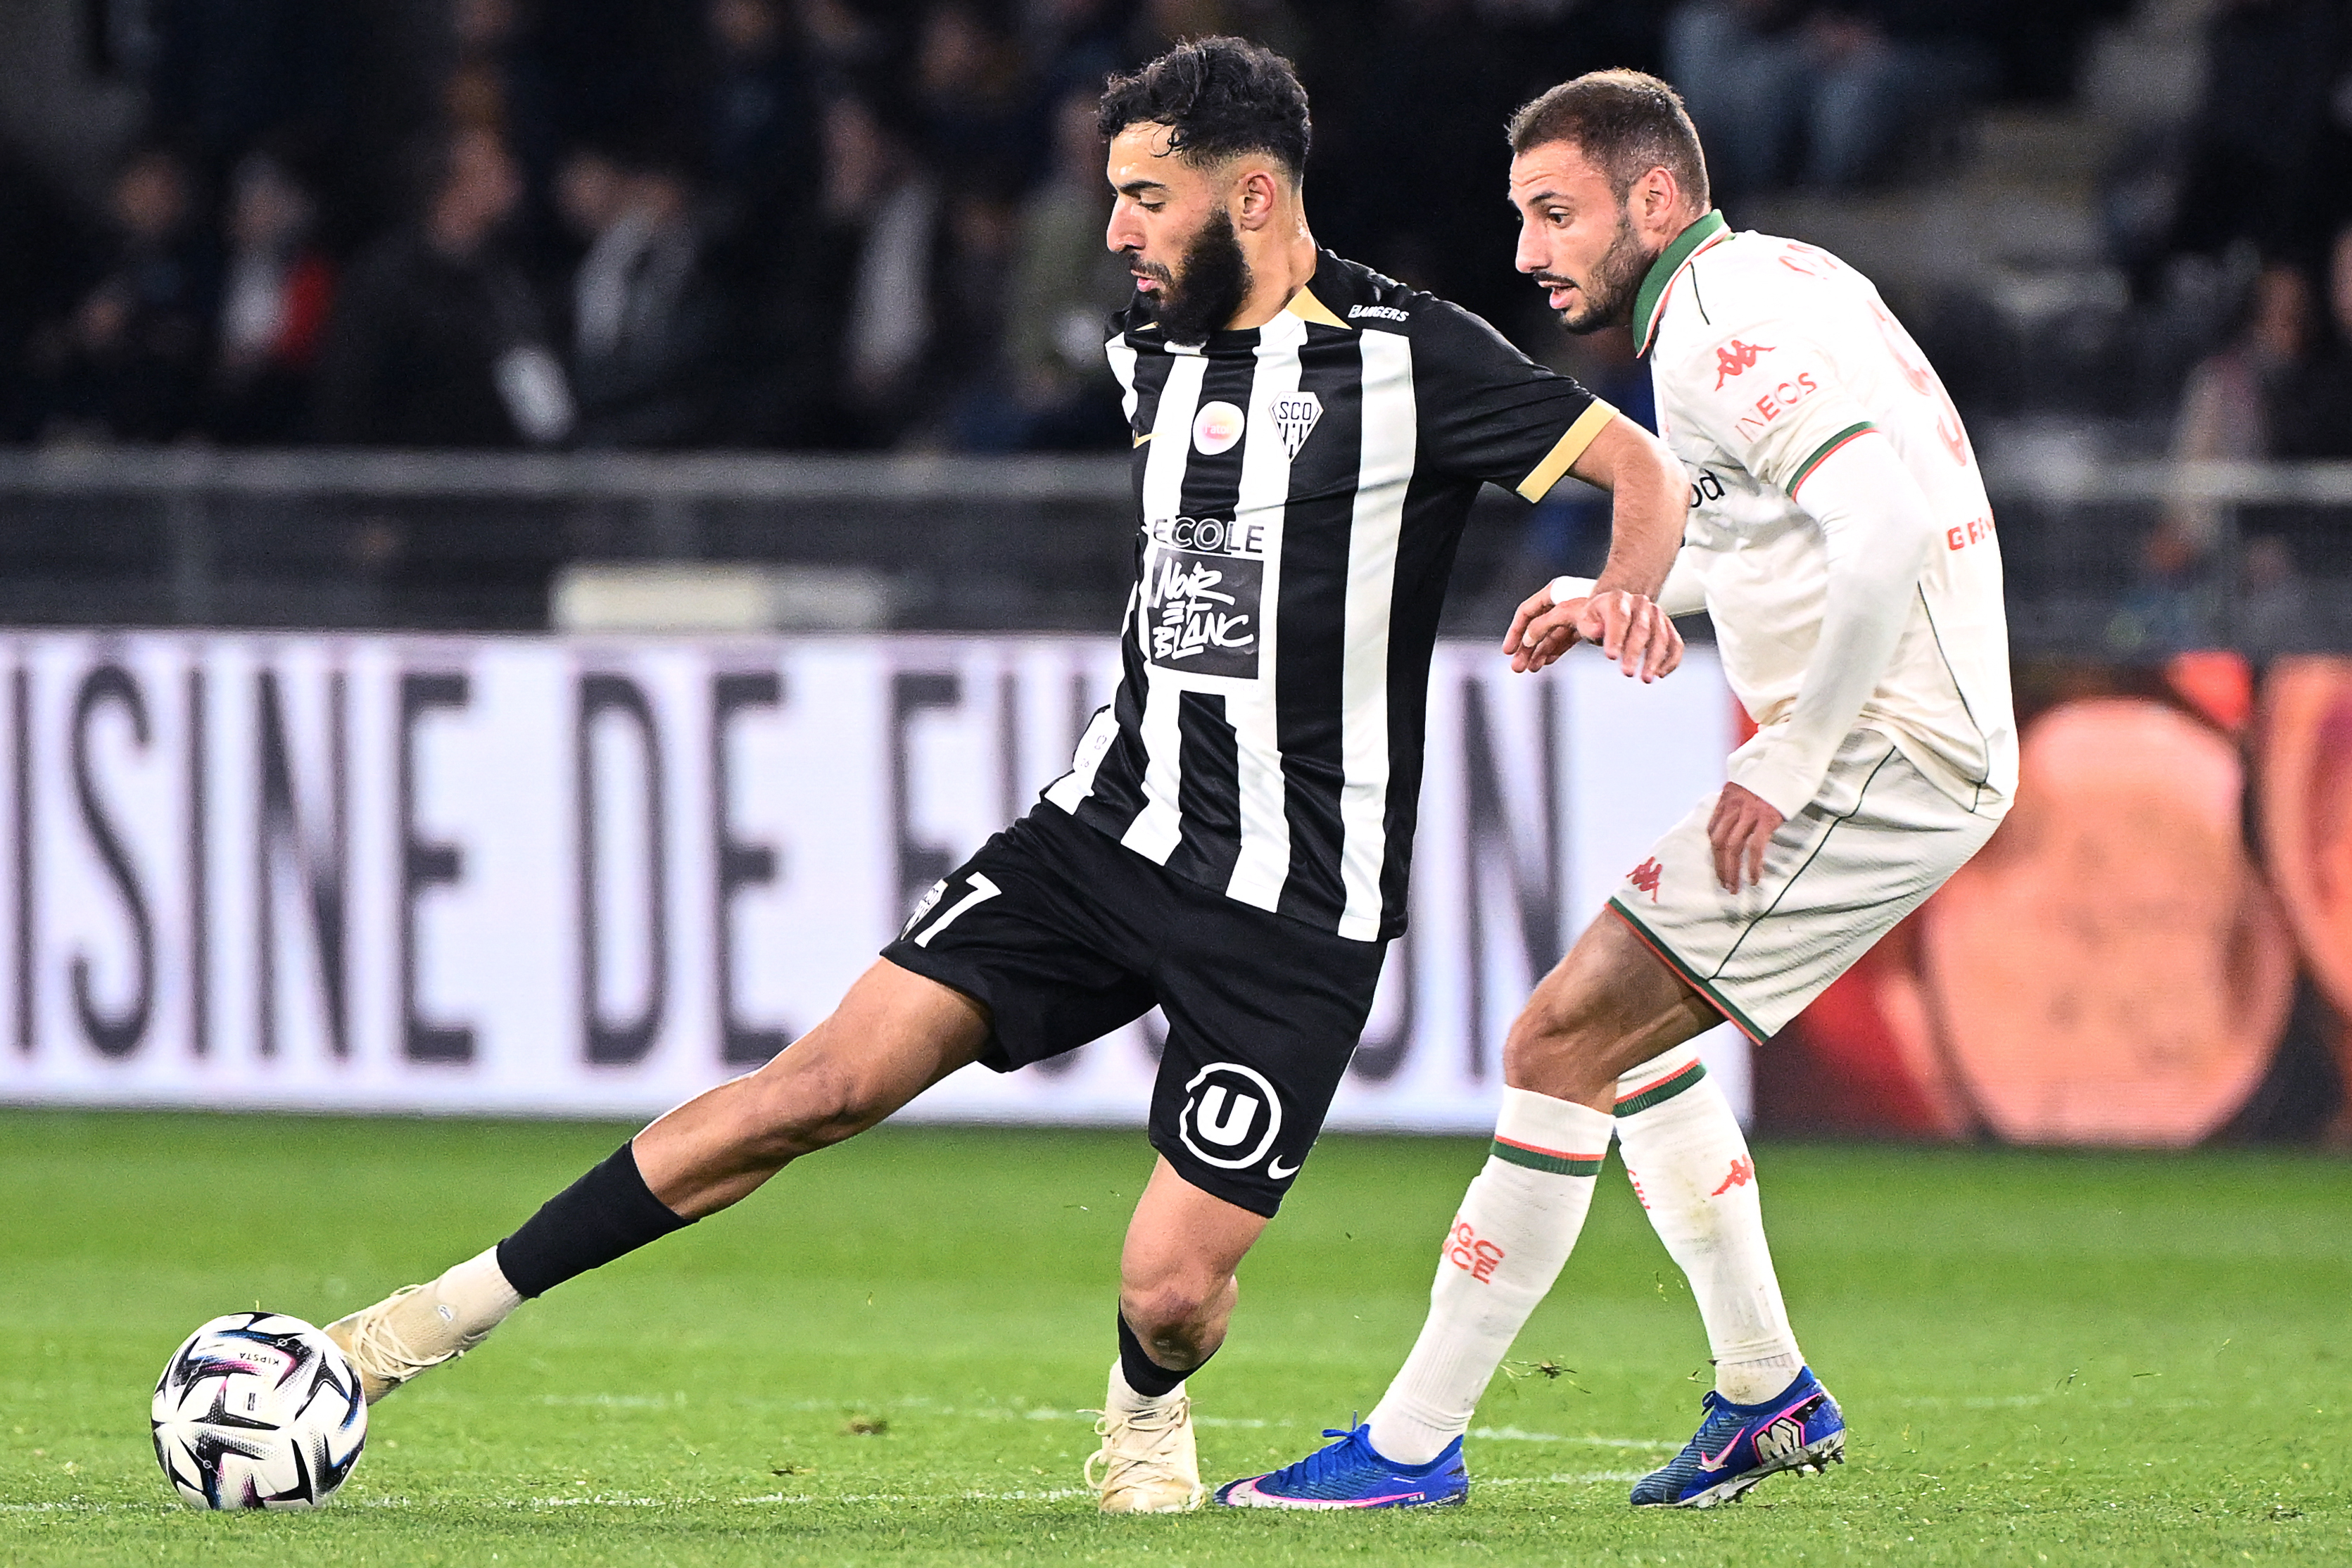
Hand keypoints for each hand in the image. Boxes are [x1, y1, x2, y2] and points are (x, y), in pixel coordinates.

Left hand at [1502, 585, 1682, 679]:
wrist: (1621, 600)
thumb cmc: (1588, 613)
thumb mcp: (1566, 615)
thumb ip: (1546, 626)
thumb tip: (1528, 638)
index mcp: (1613, 601)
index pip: (1617, 617)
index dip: (1615, 636)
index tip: (1610, 656)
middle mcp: (1638, 605)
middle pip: (1640, 628)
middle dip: (1635, 651)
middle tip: (1626, 673)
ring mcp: (1656, 616)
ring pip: (1661, 636)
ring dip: (1655, 657)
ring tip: (1645, 679)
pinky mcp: (1667, 628)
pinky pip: (1675, 643)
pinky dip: (1671, 659)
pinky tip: (1659, 674)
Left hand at [1707, 781, 1784, 891]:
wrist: (1793, 759)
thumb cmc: (1775, 776)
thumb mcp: (1750, 786)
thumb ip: (1740, 803)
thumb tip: (1739, 825)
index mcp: (1728, 797)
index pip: (1712, 829)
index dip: (1714, 851)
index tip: (1719, 865)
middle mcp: (1734, 805)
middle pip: (1718, 841)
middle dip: (1719, 866)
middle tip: (1725, 884)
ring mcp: (1750, 812)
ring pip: (1732, 847)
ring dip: (1731, 871)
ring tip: (1735, 888)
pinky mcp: (1767, 818)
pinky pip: (1755, 847)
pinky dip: (1752, 866)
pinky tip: (1754, 878)